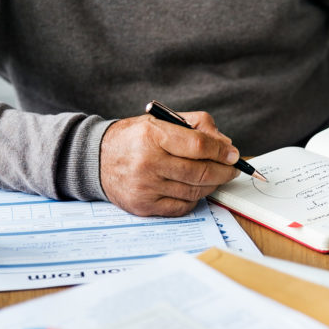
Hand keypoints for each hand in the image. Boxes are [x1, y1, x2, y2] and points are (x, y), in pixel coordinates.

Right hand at [99, 111, 239, 216]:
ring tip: (215, 177)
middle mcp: (148, 162)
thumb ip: (195, 127)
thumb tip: (225, 145)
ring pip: (194, 191)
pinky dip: (194, 199)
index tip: (233, 154)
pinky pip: (181, 207)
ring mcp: (145, 187)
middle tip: (232, 169)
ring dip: (211, 185)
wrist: (95, 159)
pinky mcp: (143, 206)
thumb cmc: (133, 138)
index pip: (199, 146)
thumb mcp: (161, 121)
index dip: (221, 151)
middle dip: (224, 171)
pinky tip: (195, 189)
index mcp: (152, 135)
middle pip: (200, 172)